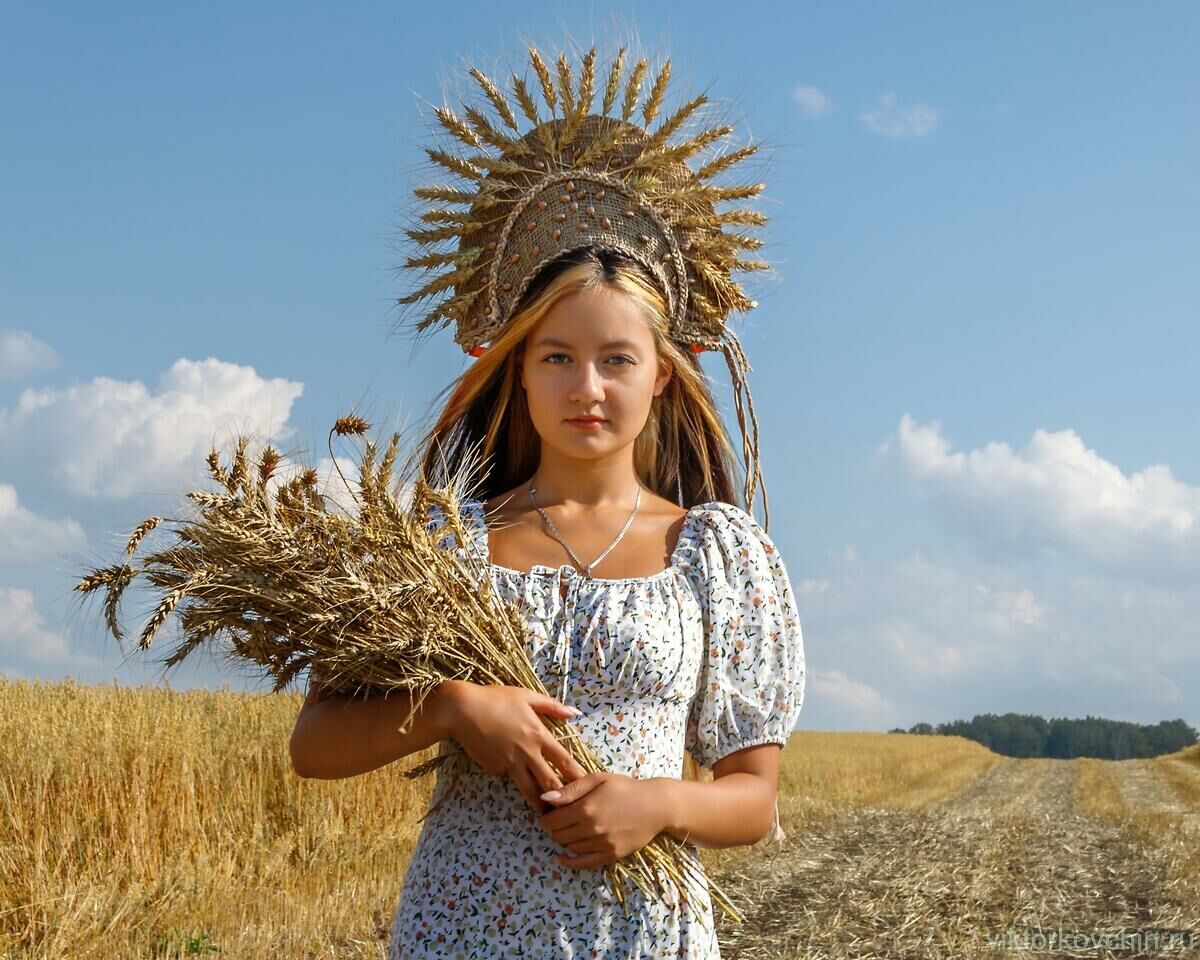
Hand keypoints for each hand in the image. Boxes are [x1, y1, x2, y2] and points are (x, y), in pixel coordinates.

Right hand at [440, 682, 588, 811]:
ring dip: (540, 802)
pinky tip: (509, 772)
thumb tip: (574, 712)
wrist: (462, 710)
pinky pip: (508, 775)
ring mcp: (510, 763)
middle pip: (550, 782)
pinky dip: (512, 777)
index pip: (564, 760)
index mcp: (538, 734)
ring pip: (530, 789)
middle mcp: (527, 752)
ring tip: (549, 815)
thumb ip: (552, 706)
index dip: (577, 775)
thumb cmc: (495, 699)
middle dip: (562, 797)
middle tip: (572, 809)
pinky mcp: (495, 769)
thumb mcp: (526, 696)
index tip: (587, 785)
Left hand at [537, 773, 670, 868]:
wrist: (655, 806)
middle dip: (553, 828)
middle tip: (558, 821)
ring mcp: (601, 844)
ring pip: (570, 848)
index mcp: (586, 808)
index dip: (545, 817)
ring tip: (569, 829)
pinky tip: (561, 857)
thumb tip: (544, 799)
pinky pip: (584, 864)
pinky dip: (569, 862)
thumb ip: (570, 790)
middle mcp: (591, 829)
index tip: (547, 813)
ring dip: (564, 840)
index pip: (552, 820)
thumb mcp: (598, 779)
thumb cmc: (625, 788)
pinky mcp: (611, 855)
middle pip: (558, 835)